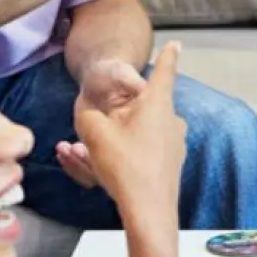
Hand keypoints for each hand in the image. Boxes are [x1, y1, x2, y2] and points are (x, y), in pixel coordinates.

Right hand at [69, 41, 187, 252]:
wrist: (149, 212)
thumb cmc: (126, 166)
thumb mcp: (95, 133)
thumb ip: (88, 114)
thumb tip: (88, 110)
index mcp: (158, 103)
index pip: (165, 71)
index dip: (168, 56)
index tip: (177, 44)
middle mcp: (172, 120)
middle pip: (139, 109)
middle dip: (109, 119)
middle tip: (80, 140)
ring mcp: (174, 143)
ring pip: (136, 134)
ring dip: (109, 142)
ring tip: (79, 157)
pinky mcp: (170, 164)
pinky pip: (141, 152)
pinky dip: (121, 156)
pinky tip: (98, 172)